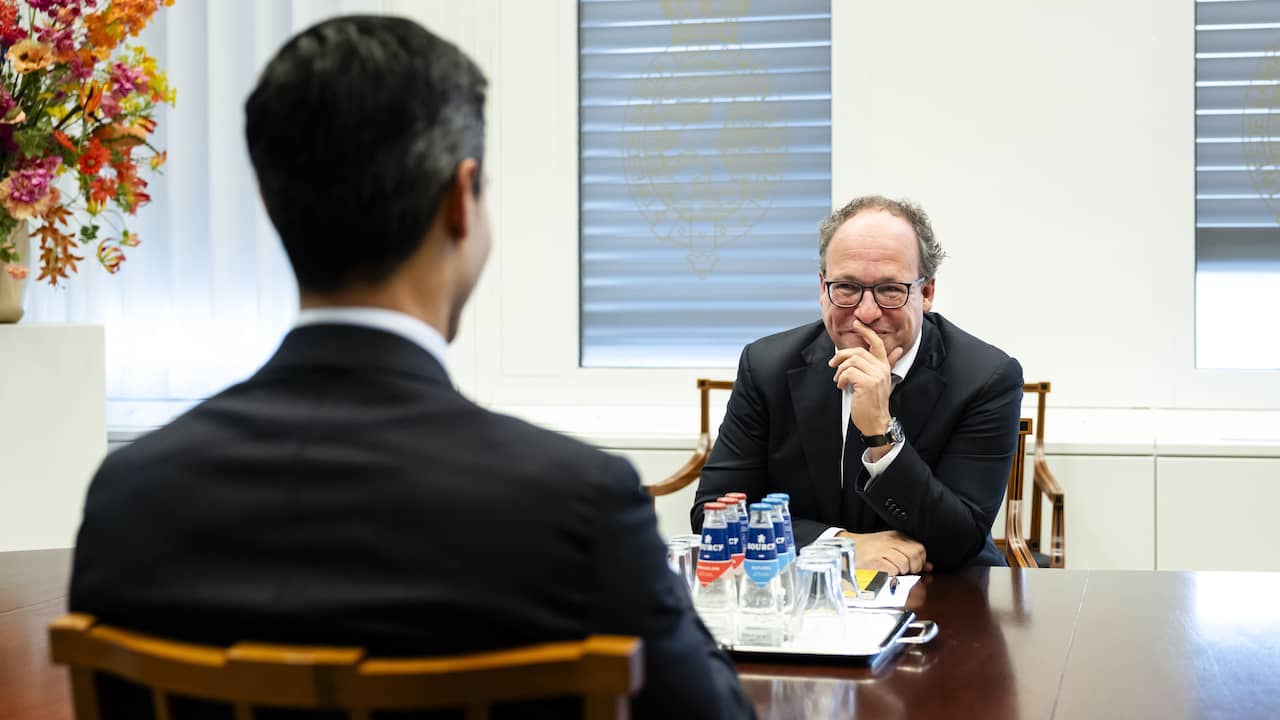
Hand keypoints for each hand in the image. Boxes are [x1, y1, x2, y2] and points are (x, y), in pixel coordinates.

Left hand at [828, 320, 903, 441]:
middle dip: (841, 356)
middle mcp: (882, 369)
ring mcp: (876, 376)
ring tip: (838, 380)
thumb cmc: (873, 401)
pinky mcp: (867, 384)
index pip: (877, 343)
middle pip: (858, 352)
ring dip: (840, 371)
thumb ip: (888, 363)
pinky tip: (841, 386)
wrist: (876, 421)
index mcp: (884, 366)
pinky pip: (848, 373)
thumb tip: (898, 349)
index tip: (857, 323)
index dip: (866, 331)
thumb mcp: (880, 380)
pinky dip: (840, 379)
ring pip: (851, 361)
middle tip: (833, 364)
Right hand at [839, 529, 931, 575]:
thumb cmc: (867, 550)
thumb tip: (928, 567)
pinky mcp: (874, 562)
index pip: (919, 548)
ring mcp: (882, 551)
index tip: (916, 567)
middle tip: (906, 572)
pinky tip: (885, 574)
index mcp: (896, 536)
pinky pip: (893, 571)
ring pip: (905, 564)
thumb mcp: (889, 547)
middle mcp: (890, 542)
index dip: (921, 561)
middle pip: (915, 555)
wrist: (846, 548)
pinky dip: (892, 576)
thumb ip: (909, 555)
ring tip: (893, 572)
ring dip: (902, 573)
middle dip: (914, 568)